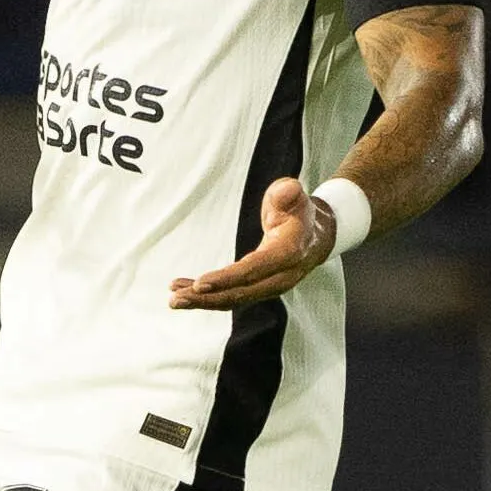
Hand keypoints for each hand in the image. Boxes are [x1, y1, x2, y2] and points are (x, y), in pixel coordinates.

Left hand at [169, 176, 334, 312]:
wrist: (315, 236)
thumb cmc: (298, 212)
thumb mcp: (295, 197)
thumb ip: (288, 192)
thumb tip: (287, 189)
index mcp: (289, 252)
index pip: (255, 269)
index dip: (227, 278)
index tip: (199, 284)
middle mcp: (281, 276)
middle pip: (242, 292)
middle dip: (207, 298)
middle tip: (175, 299)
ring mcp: (270, 286)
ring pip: (235, 299)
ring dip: (203, 302)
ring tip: (174, 299)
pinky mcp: (259, 289)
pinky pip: (233, 296)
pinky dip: (208, 297)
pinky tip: (184, 290)